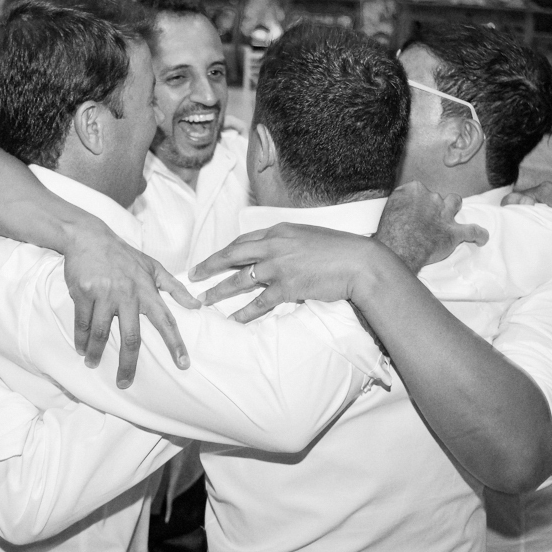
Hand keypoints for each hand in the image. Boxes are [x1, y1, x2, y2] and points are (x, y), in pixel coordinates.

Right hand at [63, 224, 200, 387]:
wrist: (88, 236)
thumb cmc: (122, 254)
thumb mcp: (152, 266)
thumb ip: (175, 287)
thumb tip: (197, 305)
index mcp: (146, 290)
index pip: (165, 320)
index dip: (176, 343)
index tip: (183, 364)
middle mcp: (127, 294)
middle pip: (131, 337)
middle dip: (128, 364)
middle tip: (125, 383)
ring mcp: (104, 293)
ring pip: (102, 333)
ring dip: (96, 353)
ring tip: (93, 363)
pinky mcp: (83, 292)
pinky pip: (82, 322)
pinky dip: (81, 339)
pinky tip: (81, 348)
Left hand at [190, 223, 376, 322]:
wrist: (359, 262)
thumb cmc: (341, 249)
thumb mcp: (310, 237)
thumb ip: (290, 244)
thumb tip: (278, 255)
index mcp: (280, 230)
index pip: (244, 240)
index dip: (225, 251)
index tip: (212, 259)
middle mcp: (274, 246)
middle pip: (232, 255)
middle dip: (209, 266)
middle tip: (192, 276)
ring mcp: (279, 267)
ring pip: (240, 280)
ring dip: (219, 291)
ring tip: (203, 300)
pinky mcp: (287, 287)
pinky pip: (260, 303)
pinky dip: (244, 313)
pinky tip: (233, 321)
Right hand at [375, 181, 488, 271]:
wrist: (398, 250)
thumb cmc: (388, 234)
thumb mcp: (387, 212)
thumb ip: (398, 206)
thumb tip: (400, 213)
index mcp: (413, 190)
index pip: (418, 190)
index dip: (416, 201)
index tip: (412, 210)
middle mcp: (431, 198)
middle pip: (435, 197)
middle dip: (432, 206)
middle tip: (424, 220)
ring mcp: (444, 214)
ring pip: (455, 203)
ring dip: (454, 208)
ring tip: (451, 215)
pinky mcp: (454, 232)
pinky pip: (473, 231)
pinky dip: (479, 235)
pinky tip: (482, 238)